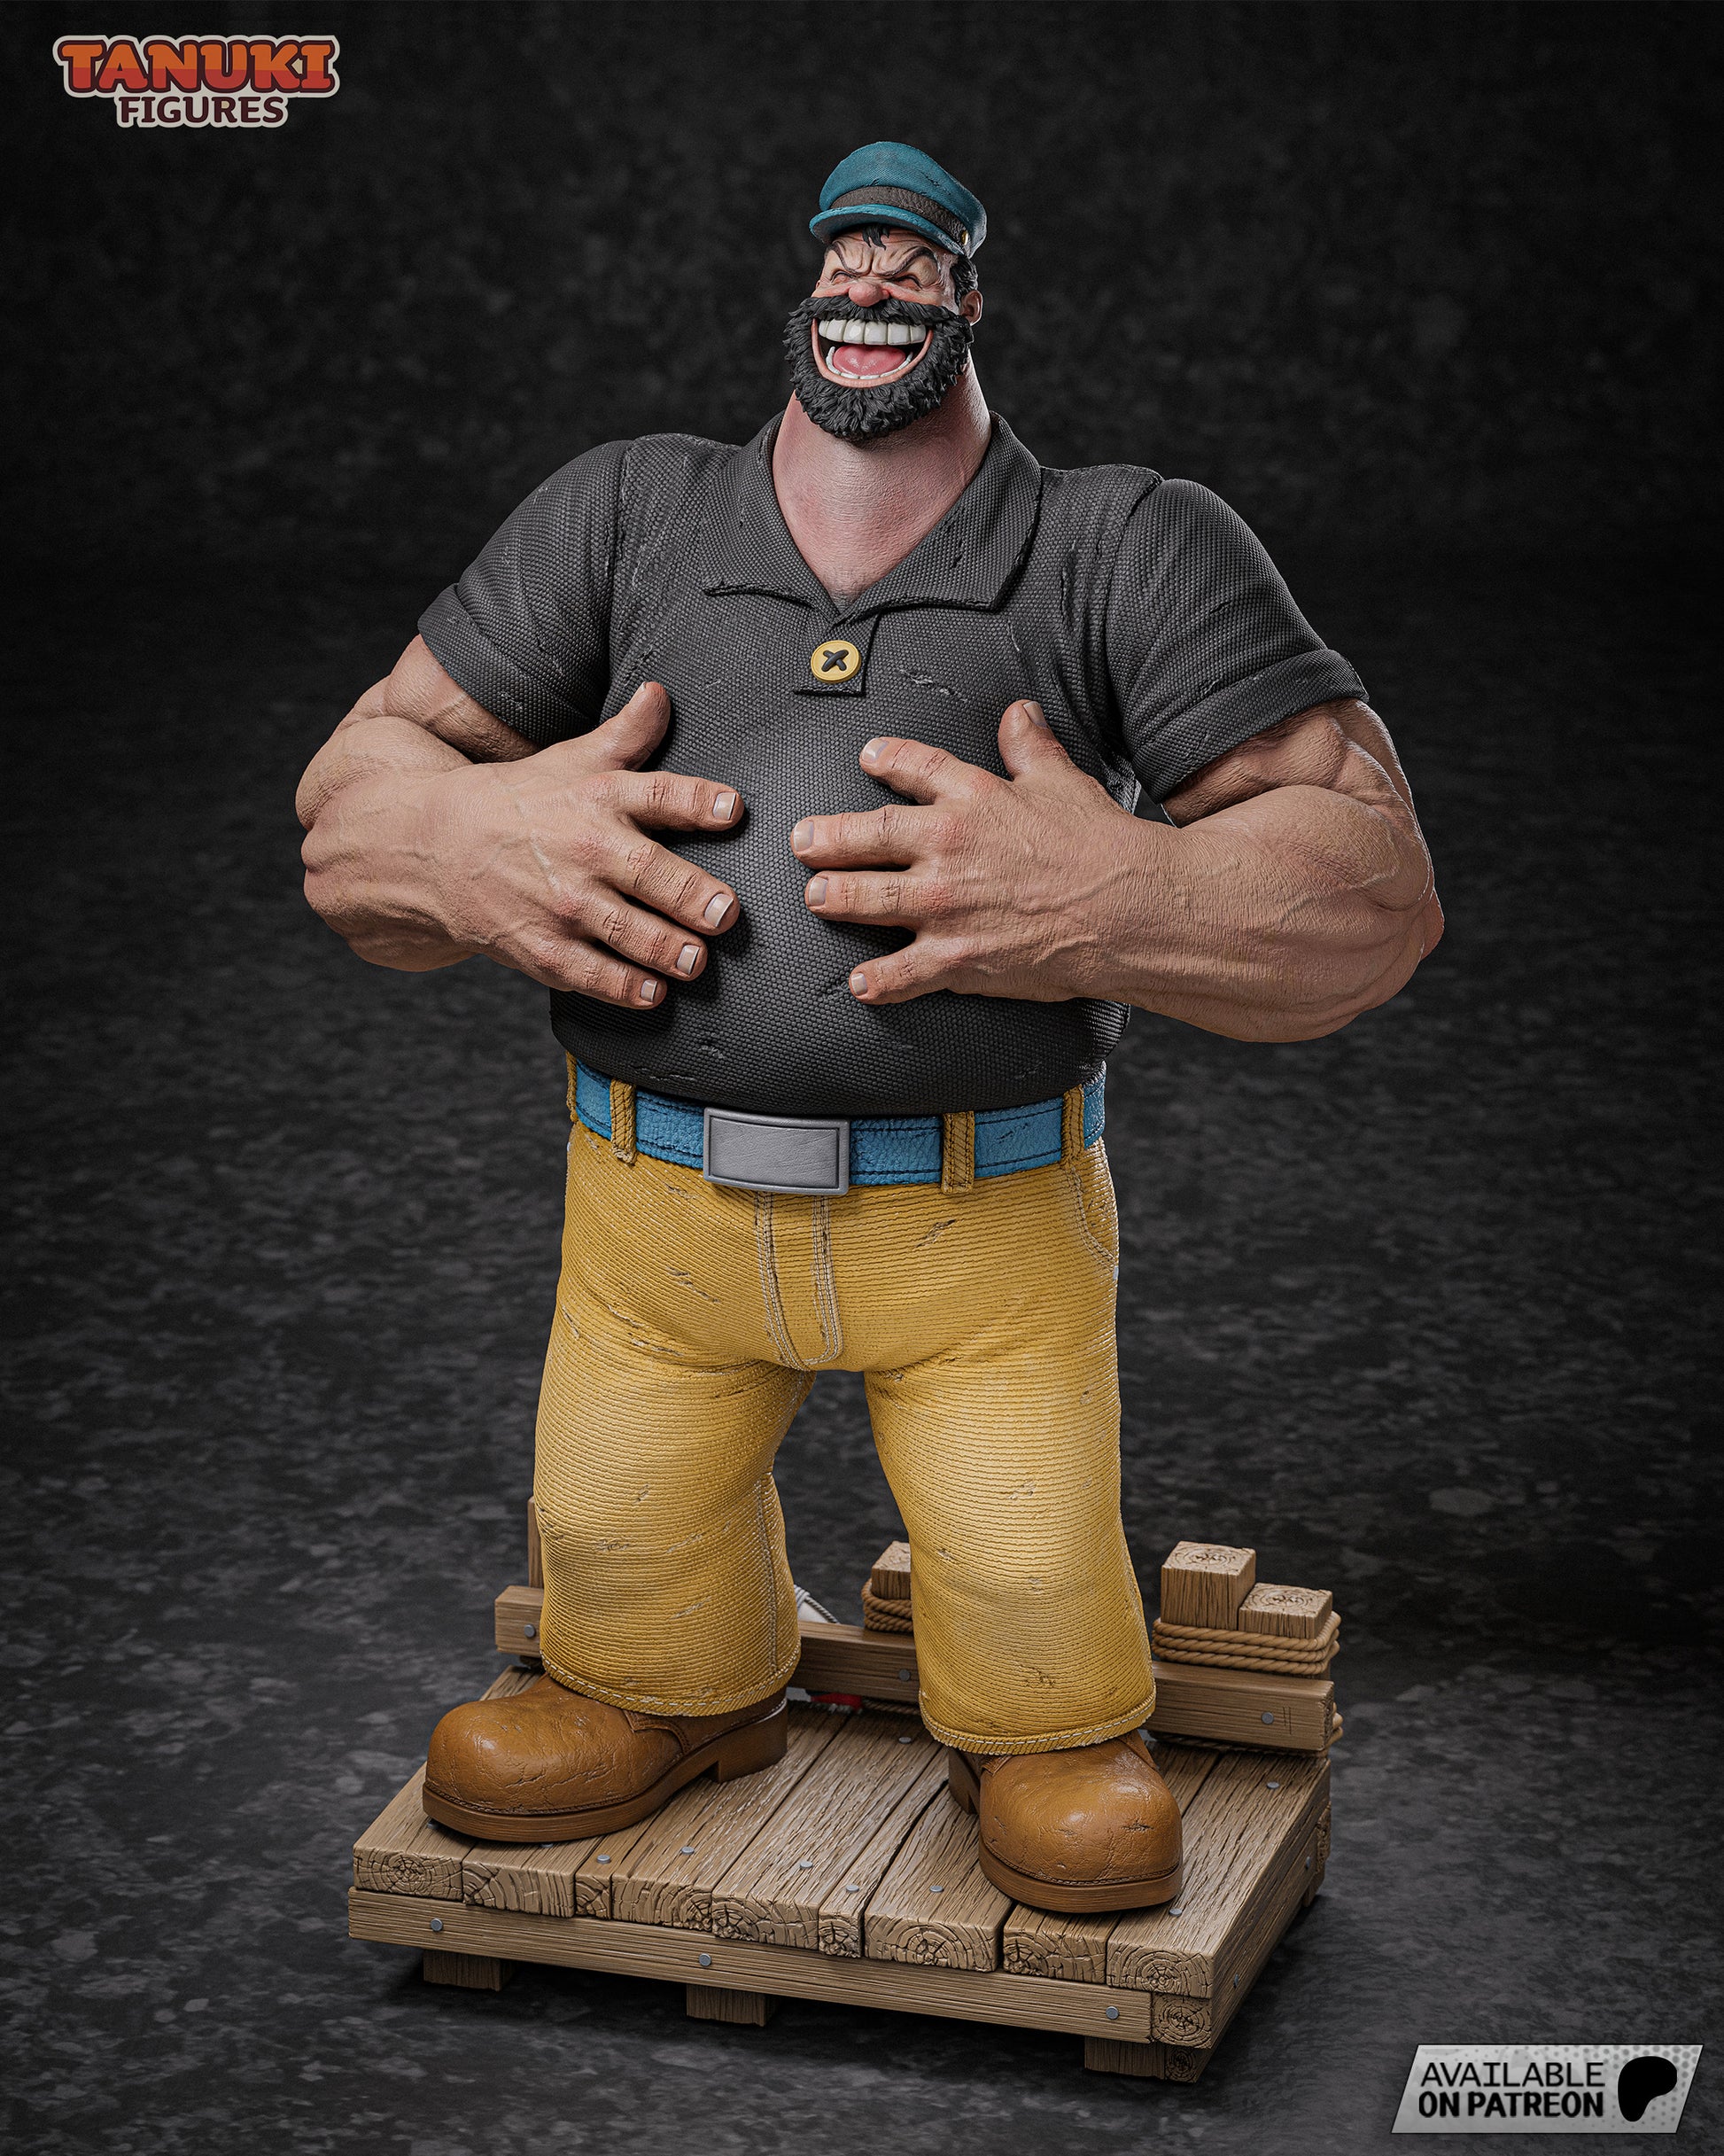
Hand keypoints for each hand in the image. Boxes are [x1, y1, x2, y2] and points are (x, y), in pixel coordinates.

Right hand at [304, 681, 742, 1007]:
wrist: (437, 846)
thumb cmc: (521, 801)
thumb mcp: (573, 761)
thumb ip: (628, 735)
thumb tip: (662, 692)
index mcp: (598, 798)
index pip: (657, 794)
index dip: (698, 801)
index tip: (731, 810)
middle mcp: (583, 849)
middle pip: (649, 872)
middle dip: (693, 896)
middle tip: (725, 913)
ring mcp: (561, 903)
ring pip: (626, 932)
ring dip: (668, 950)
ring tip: (696, 960)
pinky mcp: (541, 948)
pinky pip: (591, 974)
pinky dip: (623, 988)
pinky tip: (653, 994)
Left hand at [790, 700, 1144, 1004]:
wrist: (1127, 908)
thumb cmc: (1099, 845)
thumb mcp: (1063, 781)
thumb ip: (1031, 747)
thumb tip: (1020, 713)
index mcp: (972, 799)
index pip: (914, 768)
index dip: (886, 759)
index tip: (868, 757)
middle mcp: (947, 849)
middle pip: (868, 838)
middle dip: (826, 840)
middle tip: (803, 841)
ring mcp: (945, 906)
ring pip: (868, 902)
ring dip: (836, 899)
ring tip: (816, 898)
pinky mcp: (956, 958)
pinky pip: (902, 974)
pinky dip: (877, 982)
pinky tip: (860, 983)